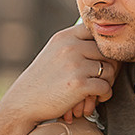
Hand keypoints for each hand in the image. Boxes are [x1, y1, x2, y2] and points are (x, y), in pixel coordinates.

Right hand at [0, 23, 117, 127]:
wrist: (24, 102)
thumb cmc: (42, 79)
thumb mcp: (55, 52)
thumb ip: (75, 44)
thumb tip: (104, 40)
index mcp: (65, 37)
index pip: (97, 32)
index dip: (105, 47)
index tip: (103, 60)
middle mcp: (71, 47)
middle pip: (107, 52)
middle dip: (110, 67)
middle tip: (106, 79)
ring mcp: (75, 65)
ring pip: (109, 70)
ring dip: (109, 82)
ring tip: (100, 90)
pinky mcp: (79, 84)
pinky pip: (105, 86)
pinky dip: (105, 94)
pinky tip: (98, 98)